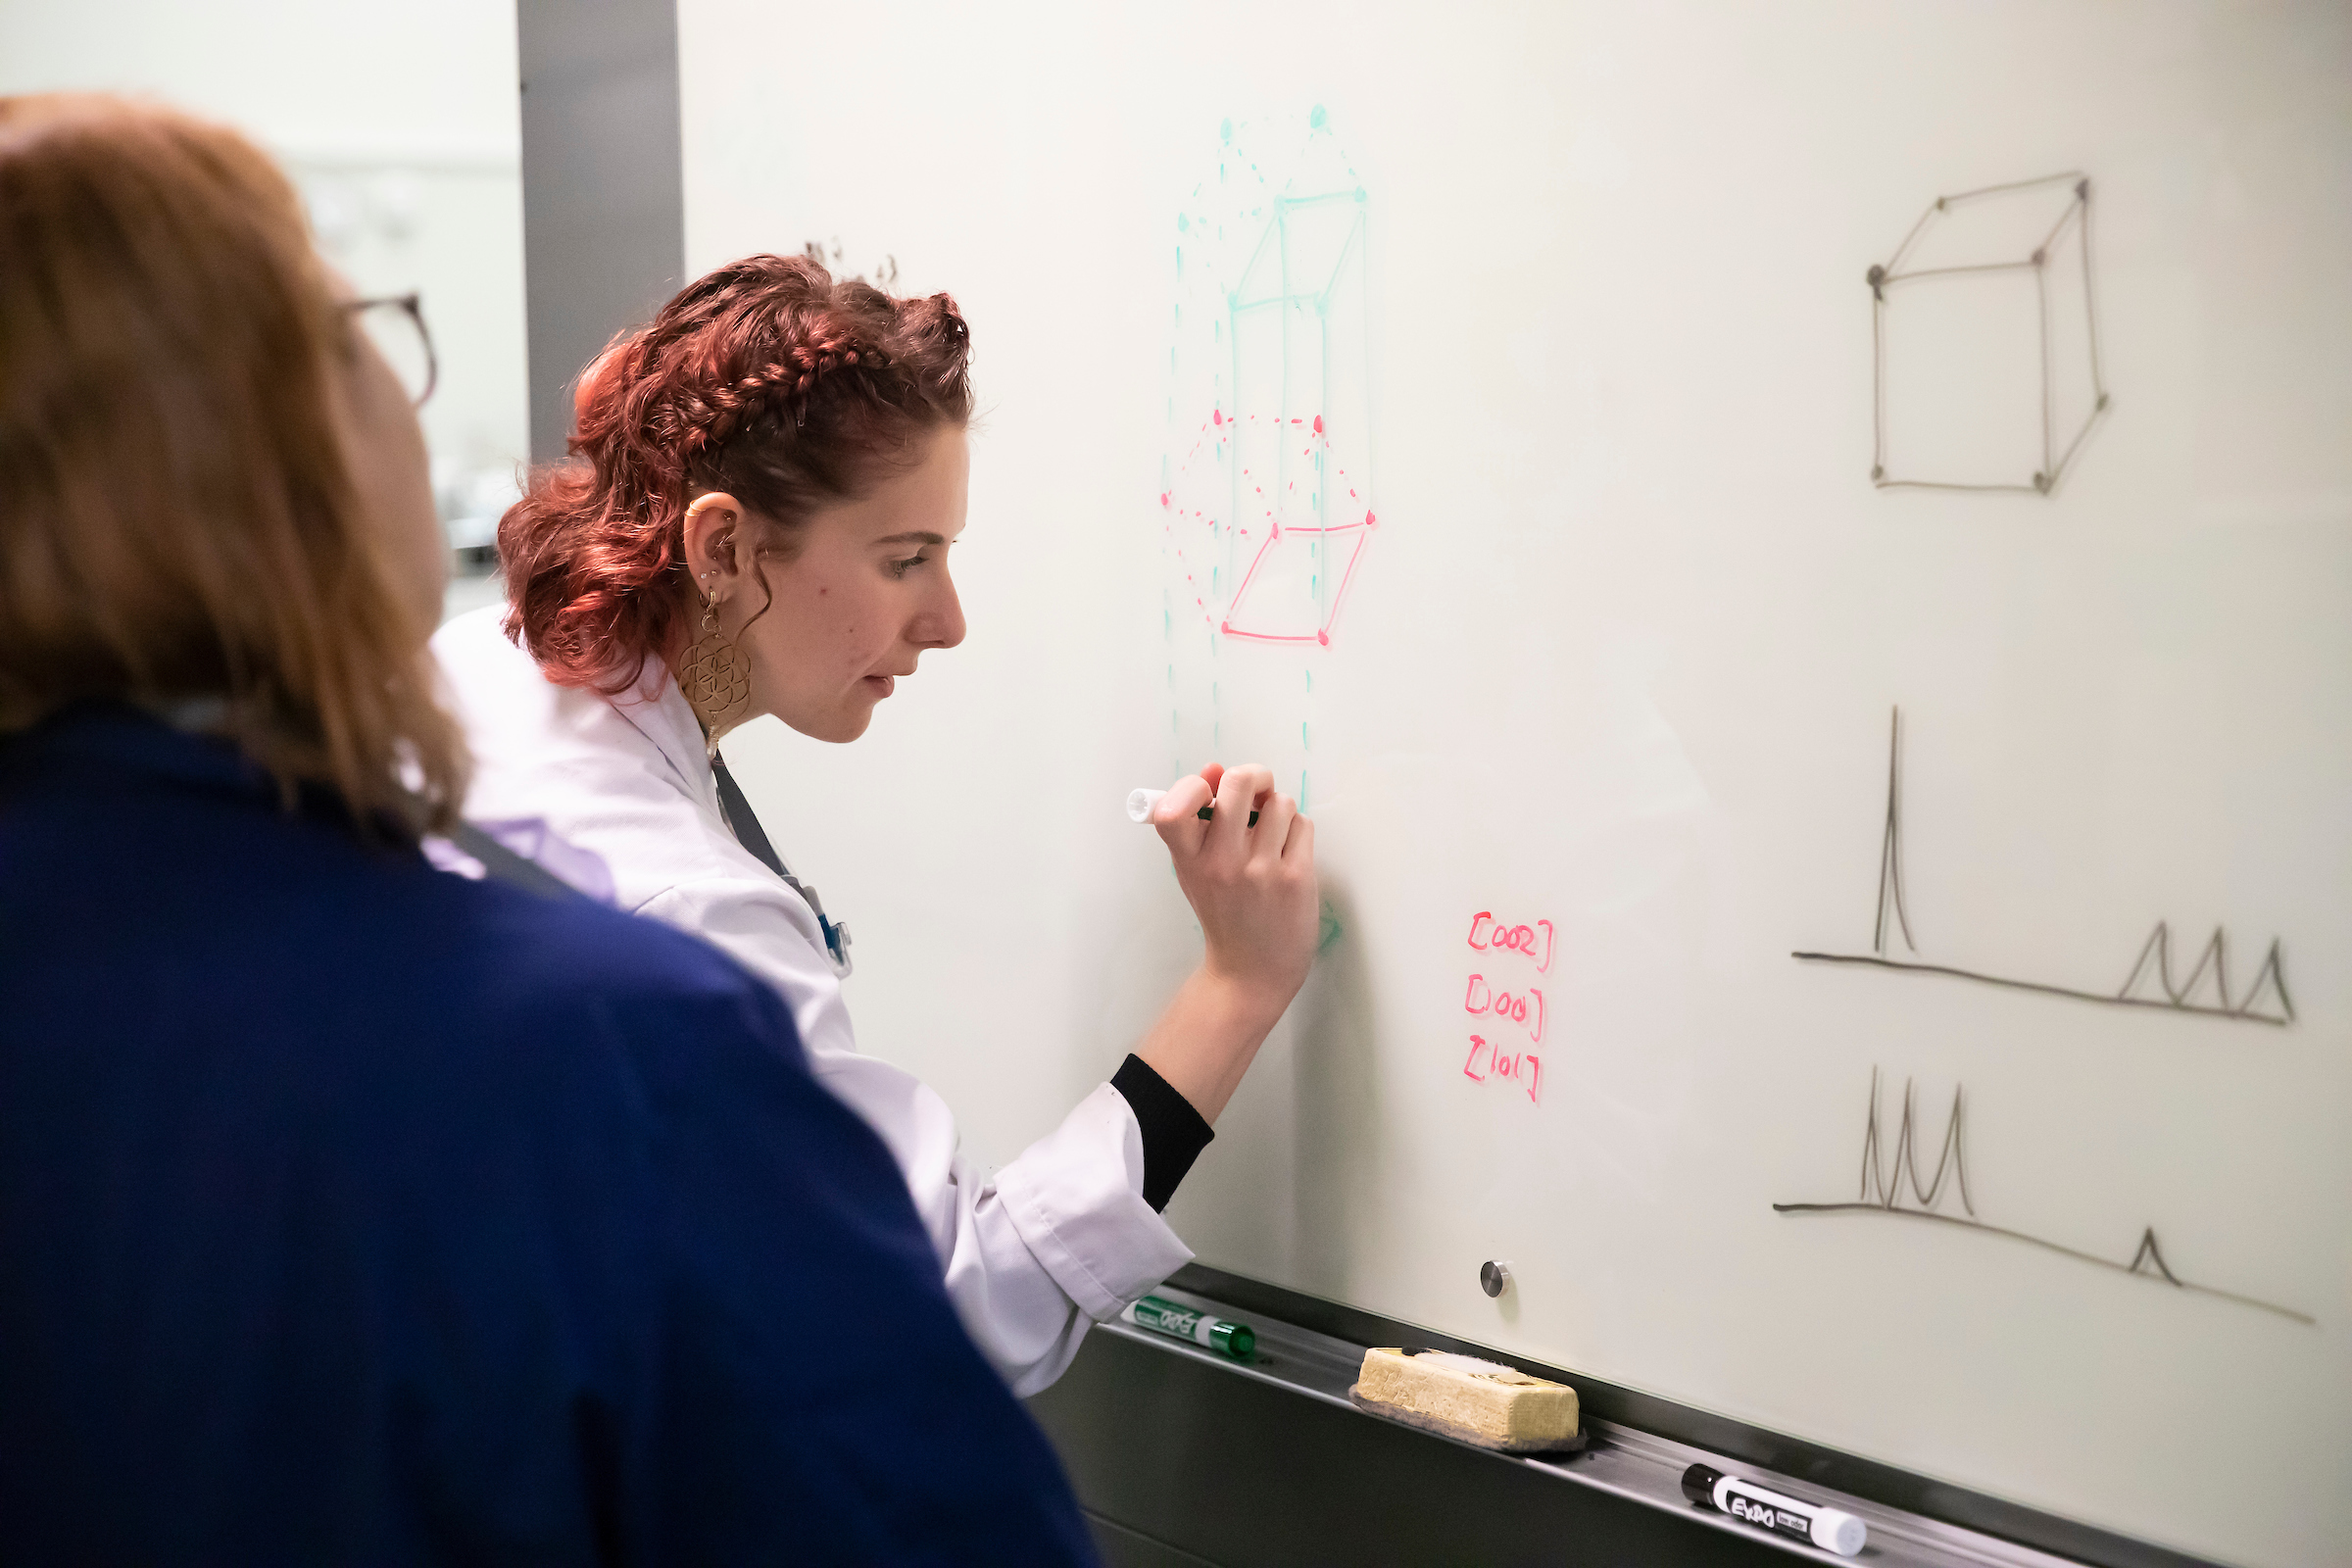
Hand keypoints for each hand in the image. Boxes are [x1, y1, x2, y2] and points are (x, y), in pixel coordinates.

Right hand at [1151, 761, 1318, 1019]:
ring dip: (1279, 810)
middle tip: (1256, 791)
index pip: (1174, 807)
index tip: (1209, 792)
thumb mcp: (1195, 869)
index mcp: (1189, 860)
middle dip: (1254, 777)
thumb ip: (1200, 820)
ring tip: (1272, 835)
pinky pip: (1302, 825)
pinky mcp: (1295, 878)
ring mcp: (1260, 871)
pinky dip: (1296, 832)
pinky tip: (1287, 854)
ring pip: (1280, 802)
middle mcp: (1222, 863)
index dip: (1193, 786)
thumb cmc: (1223, 912)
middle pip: (1240, 782)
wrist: (1250, 972)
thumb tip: (1216, 769)